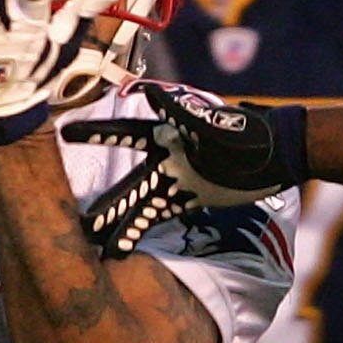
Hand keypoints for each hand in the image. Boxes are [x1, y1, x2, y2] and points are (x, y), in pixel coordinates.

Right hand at [64, 82, 302, 252]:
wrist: (277, 154)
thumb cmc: (246, 132)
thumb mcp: (214, 124)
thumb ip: (182, 113)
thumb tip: (151, 93)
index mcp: (166, 134)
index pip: (124, 134)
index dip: (96, 133)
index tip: (65, 132)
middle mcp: (164, 158)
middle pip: (126, 181)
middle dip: (102, 201)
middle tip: (73, 219)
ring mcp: (175, 180)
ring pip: (138, 203)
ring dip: (117, 222)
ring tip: (91, 241)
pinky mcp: (189, 198)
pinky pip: (159, 216)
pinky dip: (140, 231)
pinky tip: (120, 248)